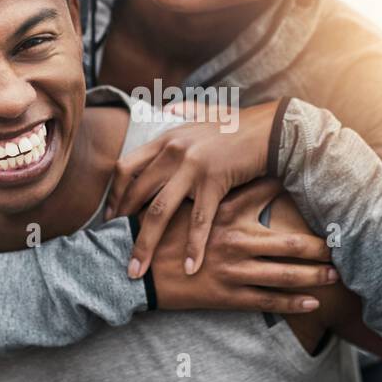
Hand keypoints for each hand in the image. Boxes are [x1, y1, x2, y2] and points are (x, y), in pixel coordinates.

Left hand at [106, 101, 279, 277]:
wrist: (271, 129)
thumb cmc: (238, 124)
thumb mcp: (205, 113)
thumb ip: (183, 112)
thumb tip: (169, 110)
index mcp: (165, 138)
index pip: (125, 168)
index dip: (114, 195)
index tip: (110, 217)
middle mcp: (173, 151)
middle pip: (136, 194)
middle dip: (121, 225)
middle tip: (114, 248)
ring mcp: (192, 167)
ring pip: (159, 212)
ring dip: (145, 245)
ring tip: (138, 271)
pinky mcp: (214, 182)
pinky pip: (199, 221)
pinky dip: (193, 247)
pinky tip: (189, 268)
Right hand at [147, 178, 337, 313]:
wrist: (131, 270)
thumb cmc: (154, 235)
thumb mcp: (178, 201)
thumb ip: (202, 187)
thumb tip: (223, 170)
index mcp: (223, 212)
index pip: (269, 198)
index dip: (296, 196)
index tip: (317, 196)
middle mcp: (234, 239)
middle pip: (289, 242)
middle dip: (319, 247)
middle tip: (341, 246)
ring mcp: (233, 269)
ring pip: (285, 274)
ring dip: (314, 276)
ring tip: (335, 276)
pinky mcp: (227, 295)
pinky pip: (268, 301)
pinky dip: (293, 303)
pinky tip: (313, 304)